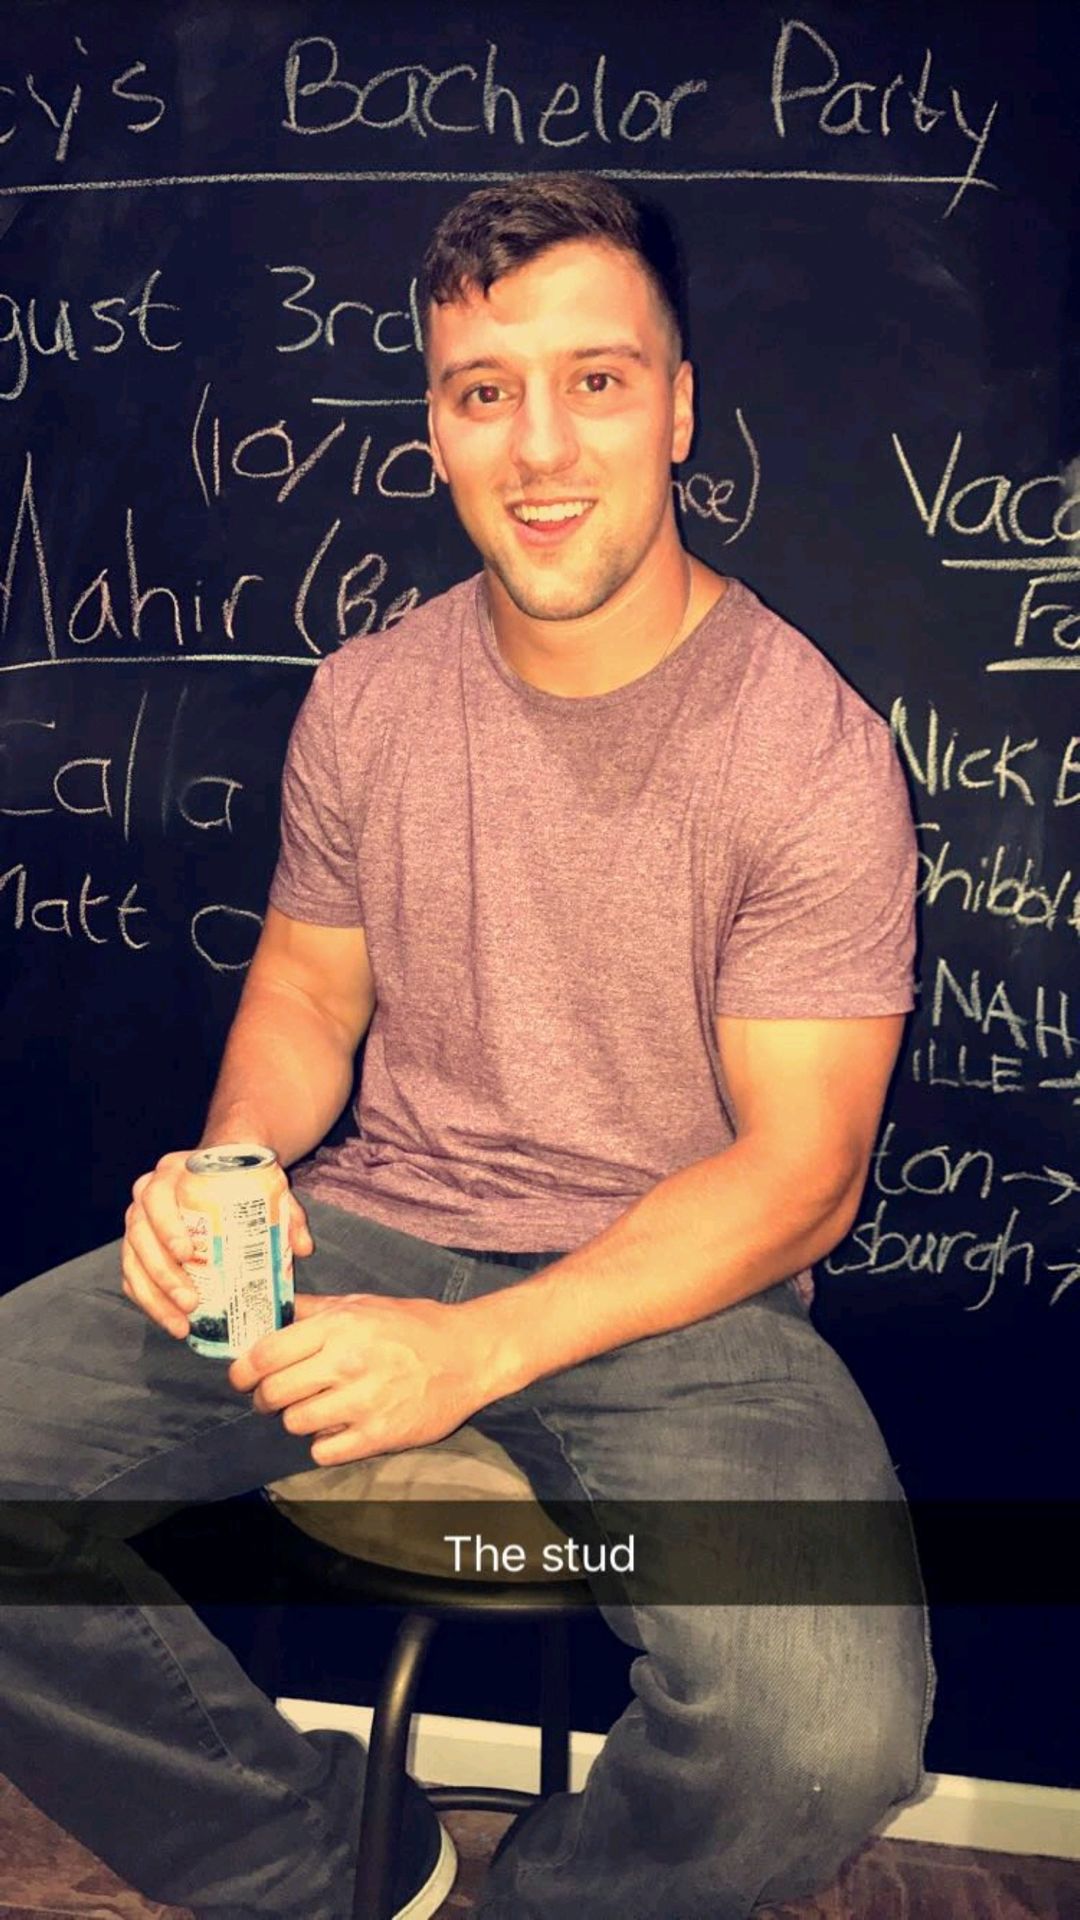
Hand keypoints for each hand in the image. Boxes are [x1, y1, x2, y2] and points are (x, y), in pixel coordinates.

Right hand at [121, 1152, 313, 1338]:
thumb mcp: (267, 1183)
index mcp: (173, 1172)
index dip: (167, 1227)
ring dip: (153, 1296)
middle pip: (139, 1234)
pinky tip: (169, 1320)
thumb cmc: (240, 1177)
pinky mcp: (137, 1246)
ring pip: (132, 1260)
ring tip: (181, 1323)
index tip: (188, 1254)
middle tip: (190, 1302)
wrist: (218, 1168)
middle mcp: (146, 1193)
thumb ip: (288, 1212)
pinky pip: (131, 1276)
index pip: (158, 1197)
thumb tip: (303, 1248)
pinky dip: (147, 1301)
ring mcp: (137, 1220)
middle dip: (162, 1273)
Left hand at [227, 1293, 489, 1463]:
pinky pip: (323, 1451)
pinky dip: (323, 1443)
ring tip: (313, 1409)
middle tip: (272, 1398)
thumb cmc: (413, 1325)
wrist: (469, 1354)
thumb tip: (269, 1310)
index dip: (242, 1370)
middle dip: (264, 1398)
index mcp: (338, 1327)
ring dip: (296, 1419)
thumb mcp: (362, 1304)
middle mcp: (346, 1363)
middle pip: (273, 1393)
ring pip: (294, 1424)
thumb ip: (313, 1309)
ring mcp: (362, 1402)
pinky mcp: (378, 1435)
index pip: (265, 1354)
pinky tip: (337, 1427)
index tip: (241, 1377)